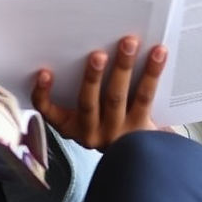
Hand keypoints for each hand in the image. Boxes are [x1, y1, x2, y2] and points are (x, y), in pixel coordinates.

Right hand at [30, 36, 168, 148]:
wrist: (139, 158)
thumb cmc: (105, 122)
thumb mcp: (86, 114)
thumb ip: (80, 88)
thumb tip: (62, 51)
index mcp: (72, 126)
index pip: (49, 112)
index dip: (43, 93)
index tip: (44, 72)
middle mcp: (91, 132)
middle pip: (88, 103)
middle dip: (92, 77)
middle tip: (97, 54)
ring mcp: (117, 131)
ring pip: (118, 97)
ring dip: (123, 67)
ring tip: (129, 43)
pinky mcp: (141, 128)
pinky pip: (145, 97)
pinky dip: (151, 75)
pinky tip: (158, 55)